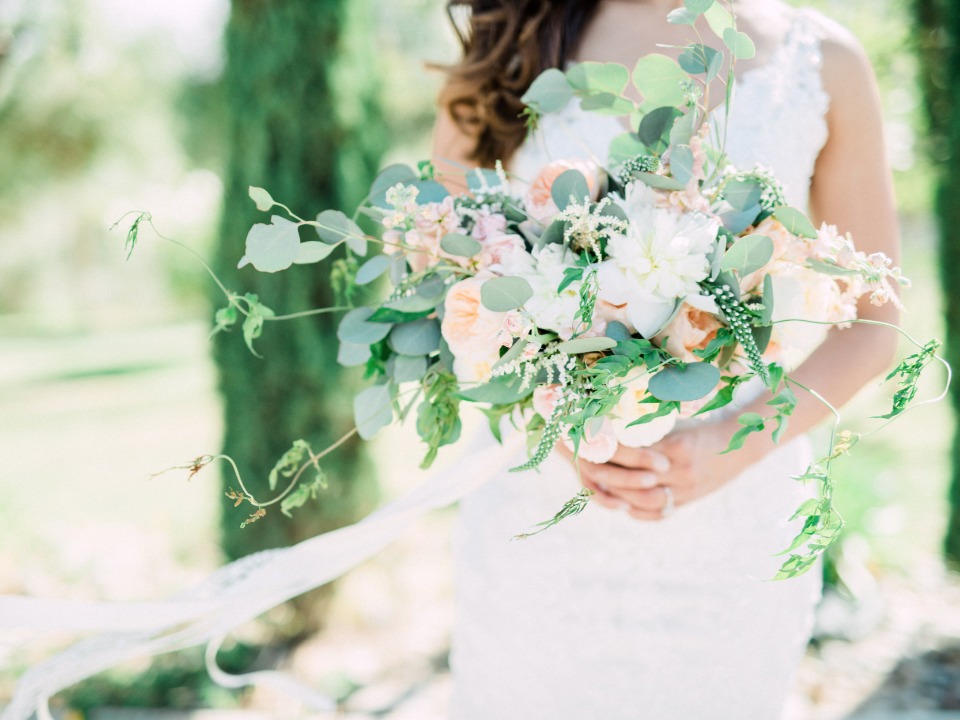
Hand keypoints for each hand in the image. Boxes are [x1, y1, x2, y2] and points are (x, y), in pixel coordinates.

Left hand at [557, 421, 761, 519]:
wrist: (743, 445)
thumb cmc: (705, 423)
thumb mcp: (680, 418)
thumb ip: (651, 422)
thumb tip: (610, 417)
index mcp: (676, 447)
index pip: (630, 452)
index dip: (605, 447)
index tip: (586, 437)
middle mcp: (679, 473)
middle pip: (628, 480)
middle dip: (601, 471)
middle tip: (580, 461)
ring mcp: (683, 491)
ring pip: (638, 500)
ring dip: (613, 493)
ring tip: (593, 482)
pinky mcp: (685, 502)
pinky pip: (654, 513)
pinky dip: (634, 509)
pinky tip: (619, 502)